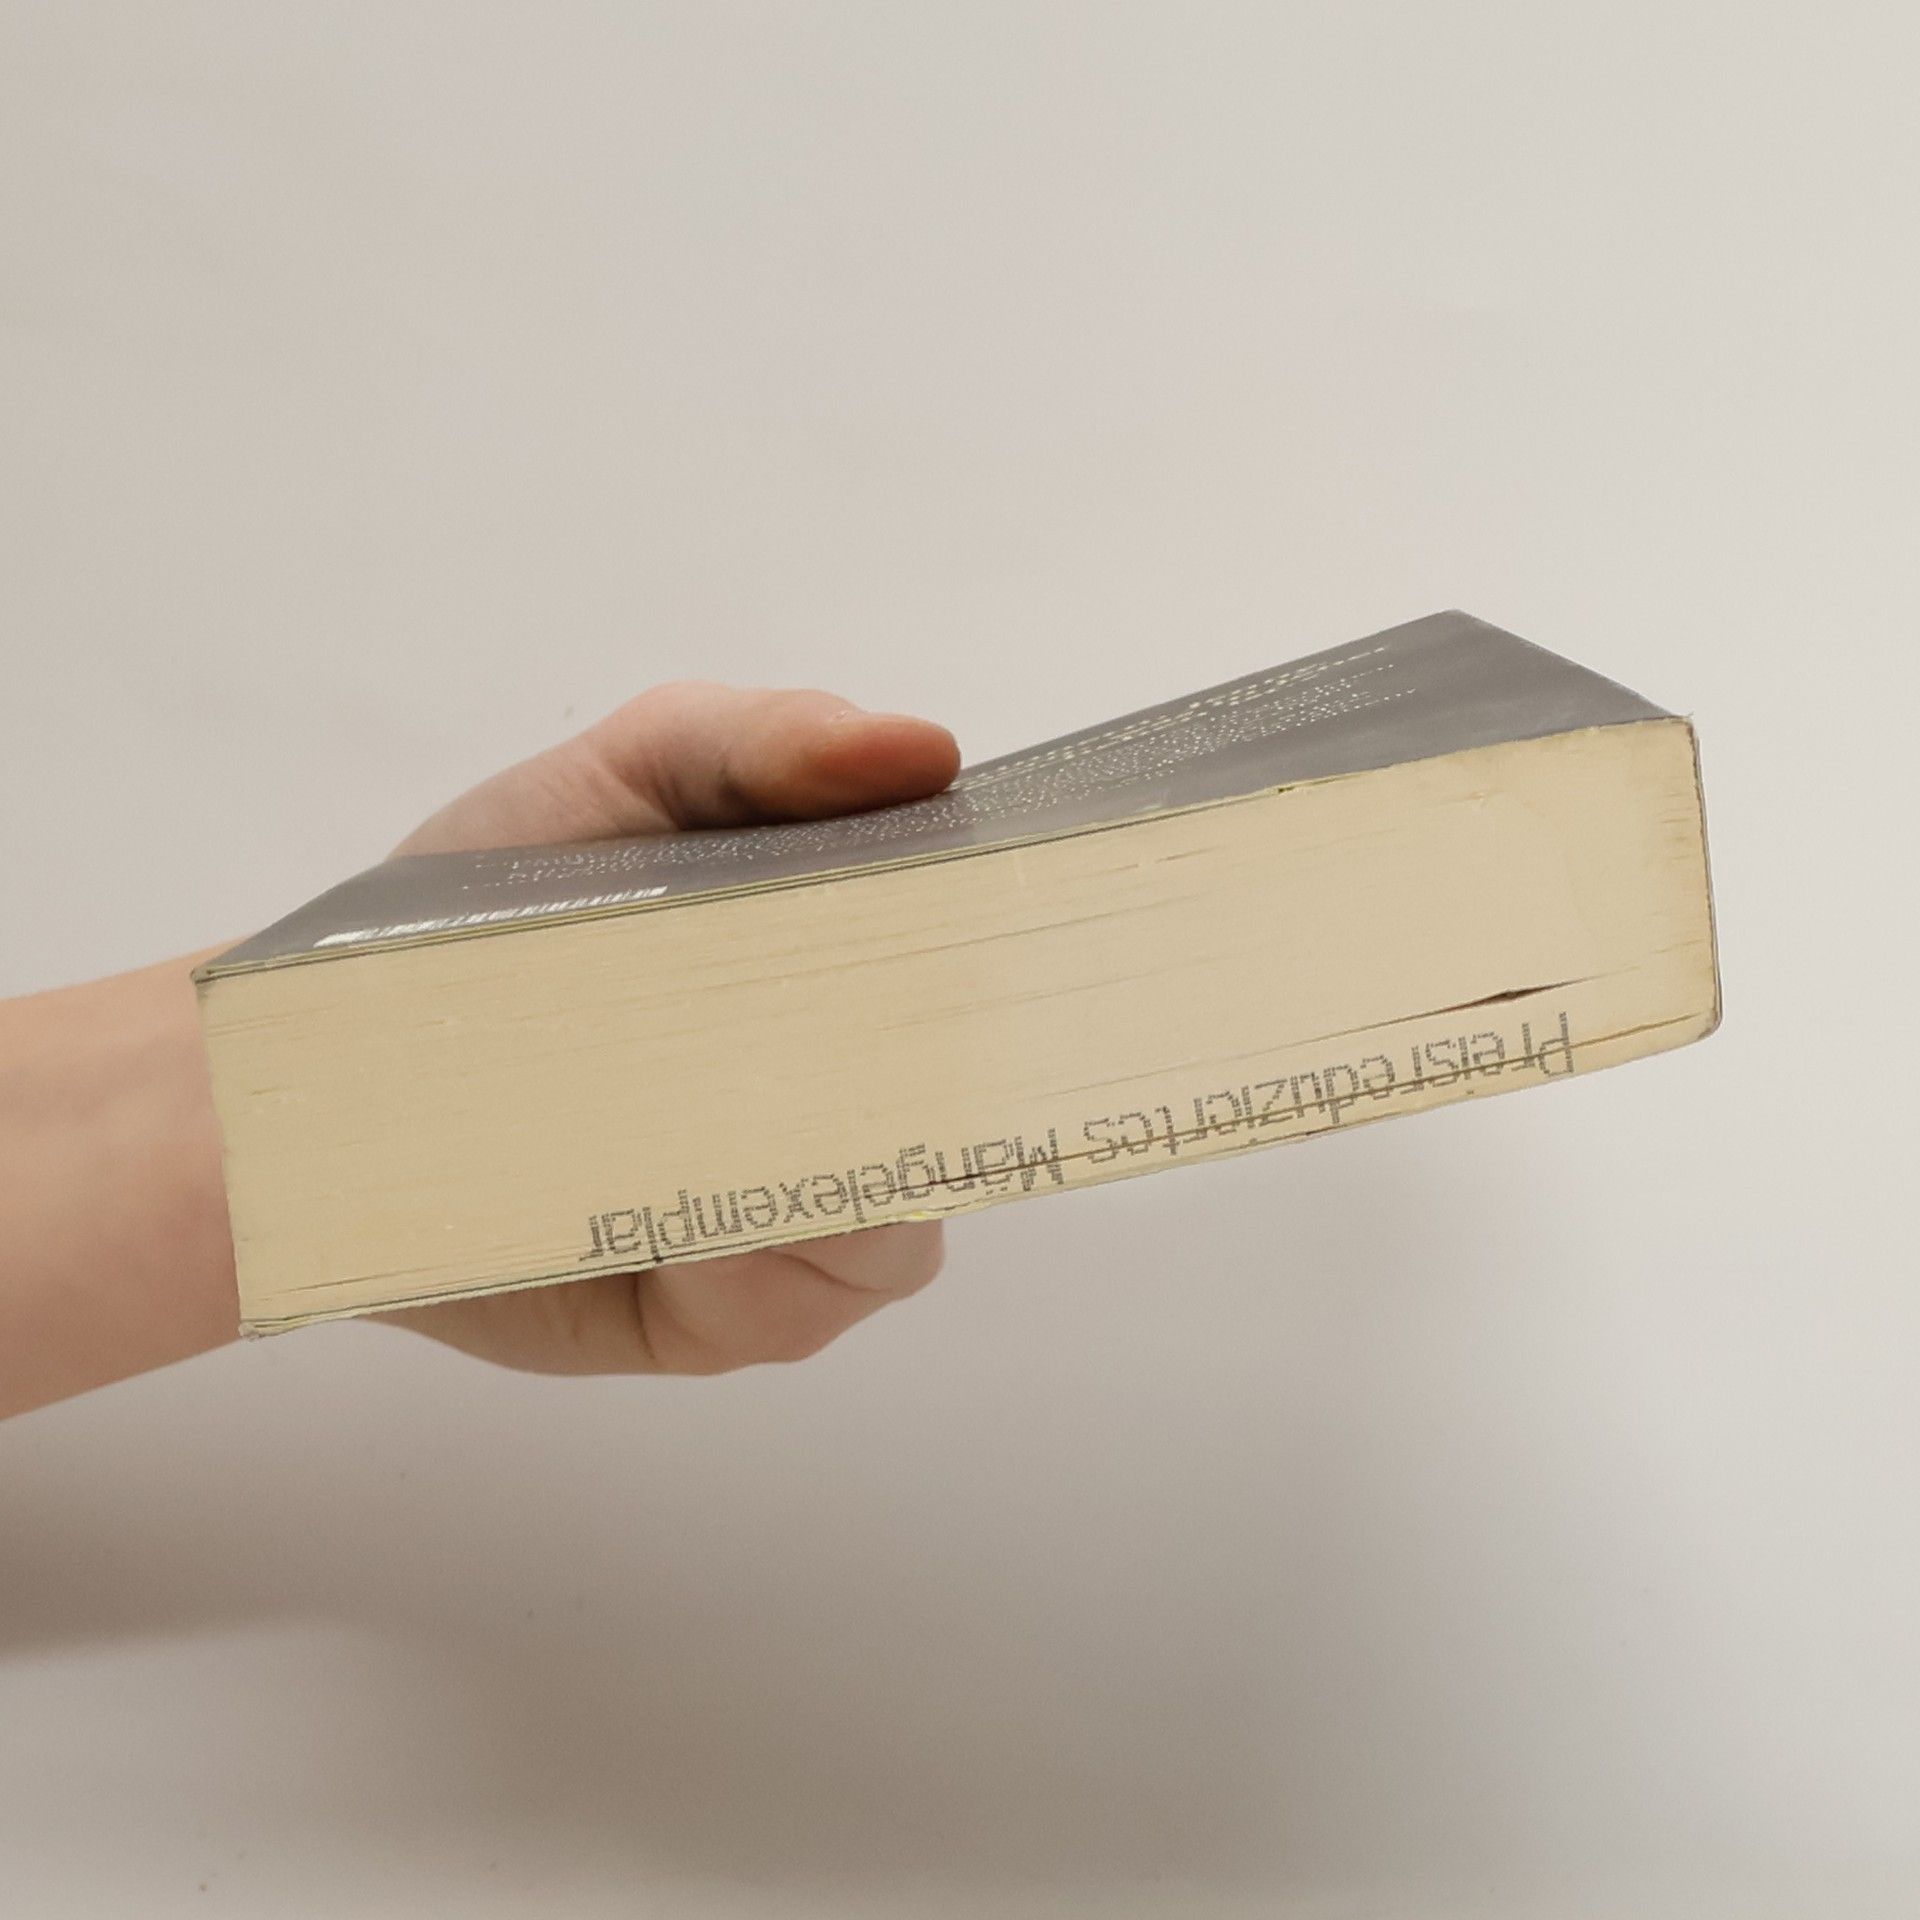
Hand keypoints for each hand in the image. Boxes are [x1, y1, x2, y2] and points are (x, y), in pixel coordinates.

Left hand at [380, 684, 961, 1375]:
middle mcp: (861, 1106)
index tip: (993, 940)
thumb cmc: (490, 908)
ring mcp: (805, 1223)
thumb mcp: (632, 776)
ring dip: (814, 1193)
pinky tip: (661, 1230)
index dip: (1017, 970)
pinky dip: (742, 1270)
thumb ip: (770, 741)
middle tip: (795, 1039)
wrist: (331, 1075)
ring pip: (896, 1238)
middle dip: (906, 1092)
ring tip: (686, 1136)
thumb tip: (922, 750)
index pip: (1004, 988)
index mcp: (870, 973)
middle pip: (967, 1128)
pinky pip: (794, 1309)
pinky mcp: (727, 1319)